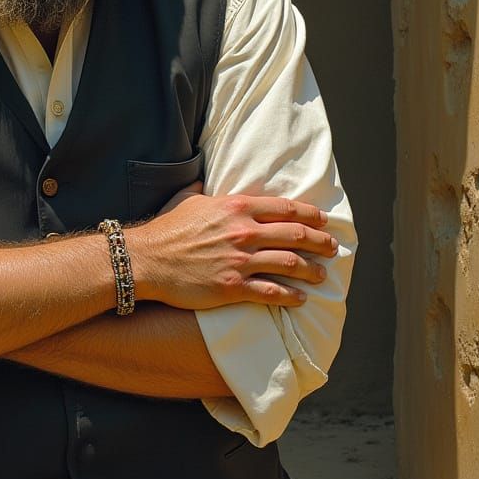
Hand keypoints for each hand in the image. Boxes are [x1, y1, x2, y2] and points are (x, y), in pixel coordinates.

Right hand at [129, 182, 336, 308]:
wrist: (146, 259)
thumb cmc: (166, 229)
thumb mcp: (187, 200)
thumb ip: (202, 190)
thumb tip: (201, 180)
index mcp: (237, 207)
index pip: (285, 209)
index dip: (310, 215)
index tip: (323, 221)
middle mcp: (244, 232)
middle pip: (296, 235)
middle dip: (321, 242)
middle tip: (332, 248)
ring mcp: (240, 261)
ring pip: (290, 263)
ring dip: (312, 270)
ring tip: (321, 275)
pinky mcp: (232, 287)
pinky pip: (271, 291)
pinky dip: (290, 296)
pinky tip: (300, 298)